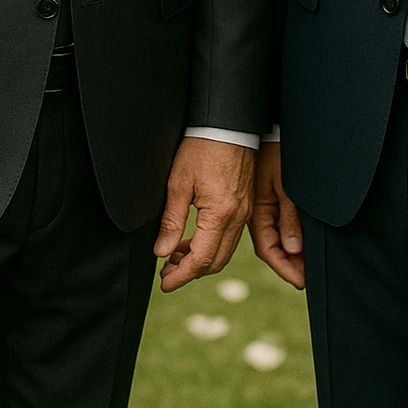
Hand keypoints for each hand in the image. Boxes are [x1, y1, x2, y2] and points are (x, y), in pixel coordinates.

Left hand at [154, 137, 255, 291]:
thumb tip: (161, 252)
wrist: (228, 123)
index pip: (201, 259)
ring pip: (224, 250)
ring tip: (174, 256)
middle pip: (216, 261)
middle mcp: (238, 217)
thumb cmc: (202, 147)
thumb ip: (171, 221)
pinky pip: (230, 235)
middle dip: (191, 272)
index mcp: (220, 214)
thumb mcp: (178, 183)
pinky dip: (211, 244)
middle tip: (166, 273)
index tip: (164, 284)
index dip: (181, 276)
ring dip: (201, 259)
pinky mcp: (246, 204)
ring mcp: (245, 211)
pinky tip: (192, 239)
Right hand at [248, 141, 303, 288]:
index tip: (302, 282)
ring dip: (289, 252)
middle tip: (309, 278)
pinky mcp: (265, 196)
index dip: (285, 267)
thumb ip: (288, 217)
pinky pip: (275, 223)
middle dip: (289, 264)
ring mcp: (259, 205)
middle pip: (271, 247)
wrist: (265, 128)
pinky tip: (300, 241)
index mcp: (256, 211)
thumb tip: (293, 249)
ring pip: (274, 237)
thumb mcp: (286, 186)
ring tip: (309, 265)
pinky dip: (288, 236)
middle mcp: (256, 212)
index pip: (268, 249)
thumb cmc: (276, 153)